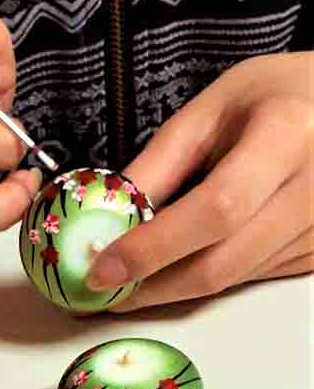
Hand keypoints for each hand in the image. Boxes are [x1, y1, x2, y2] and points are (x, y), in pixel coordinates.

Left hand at [87, 52, 313, 310]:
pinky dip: (205, 277)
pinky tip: (183, 262)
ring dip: (173, 287)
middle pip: (220, 264)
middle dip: (151, 286)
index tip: (101, 270)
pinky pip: (248, 279)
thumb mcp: (210, 110)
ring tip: (133, 278)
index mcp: (286, 135)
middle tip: (103, 291)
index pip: (214, 211)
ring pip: (230, 280)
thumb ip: (158, 167)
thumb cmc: (275, 97)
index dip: (153, 248)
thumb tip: (104, 222)